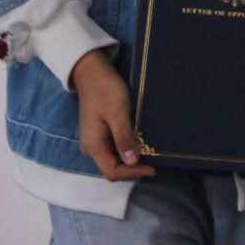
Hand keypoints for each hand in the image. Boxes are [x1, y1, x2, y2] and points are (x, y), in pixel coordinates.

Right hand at [72, 48, 156, 181]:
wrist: (92, 71)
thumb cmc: (105, 90)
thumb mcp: (118, 113)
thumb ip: (123, 138)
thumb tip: (132, 162)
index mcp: (93, 145)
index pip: (112, 171)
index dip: (132, 173)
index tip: (153, 168)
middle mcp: (91, 147)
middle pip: (112, 168)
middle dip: (132, 168)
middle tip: (154, 162)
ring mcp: (94, 140)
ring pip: (113, 159)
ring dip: (130, 160)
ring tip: (149, 154)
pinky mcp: (99, 133)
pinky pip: (113, 149)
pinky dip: (126, 150)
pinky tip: (139, 144)